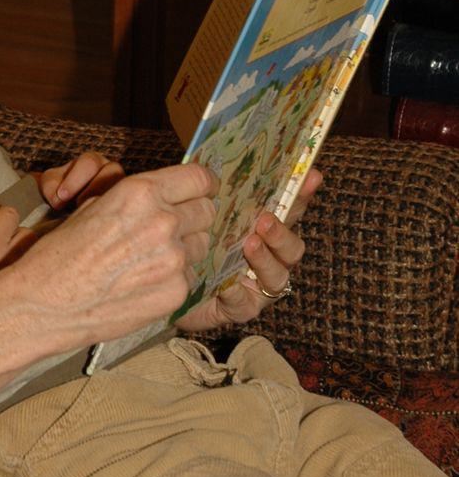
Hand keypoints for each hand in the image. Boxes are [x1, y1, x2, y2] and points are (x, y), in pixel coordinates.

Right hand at [2, 163, 218, 350]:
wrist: (45, 303)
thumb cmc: (61, 253)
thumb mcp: (95, 206)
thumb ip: (137, 199)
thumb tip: (166, 199)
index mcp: (141, 193)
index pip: (199, 178)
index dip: (200, 184)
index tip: (197, 190)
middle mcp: (163, 221)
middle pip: (207, 211)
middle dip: (193, 215)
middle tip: (172, 226)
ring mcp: (173, 259)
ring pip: (200, 244)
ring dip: (184, 247)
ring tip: (151, 257)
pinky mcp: (175, 292)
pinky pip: (189, 276)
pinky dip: (174, 277)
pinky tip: (144, 282)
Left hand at [178, 167, 322, 330]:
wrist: (165, 284)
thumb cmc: (188, 242)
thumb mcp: (203, 214)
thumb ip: (218, 195)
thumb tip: (217, 167)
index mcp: (264, 230)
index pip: (289, 210)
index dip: (303, 193)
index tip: (312, 176)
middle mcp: (271, 258)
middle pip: (292, 246)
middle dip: (282, 232)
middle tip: (264, 220)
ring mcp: (260, 286)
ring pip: (278, 275)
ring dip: (265, 258)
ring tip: (249, 244)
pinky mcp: (242, 308)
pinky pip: (244, 302)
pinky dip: (237, 291)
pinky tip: (227, 284)